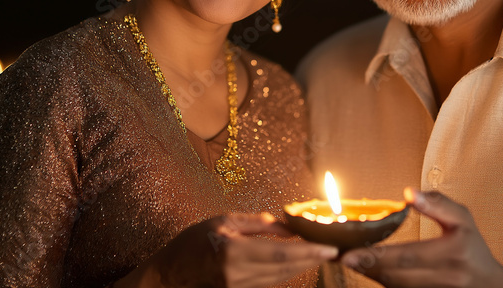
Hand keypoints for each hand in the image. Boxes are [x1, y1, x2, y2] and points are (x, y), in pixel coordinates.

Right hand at [118, 212, 337, 287]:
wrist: (169, 273)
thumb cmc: (192, 242)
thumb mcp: (223, 222)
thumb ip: (256, 224)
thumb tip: (286, 225)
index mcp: (233, 253)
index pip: (280, 254)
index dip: (307, 252)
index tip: (329, 248)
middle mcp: (237, 275)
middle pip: (284, 270)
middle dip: (311, 260)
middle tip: (333, 252)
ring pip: (279, 279)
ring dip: (301, 267)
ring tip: (320, 255)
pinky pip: (268, 283)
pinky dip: (285, 272)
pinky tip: (297, 263)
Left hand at [340, 189, 502, 287]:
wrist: (491, 286)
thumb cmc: (474, 249)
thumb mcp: (464, 220)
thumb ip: (438, 204)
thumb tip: (409, 193)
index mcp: (452, 254)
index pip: (408, 256)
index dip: (377, 256)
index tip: (350, 252)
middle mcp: (444, 278)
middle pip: (396, 276)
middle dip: (366, 266)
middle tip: (340, 255)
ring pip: (395, 286)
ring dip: (370, 275)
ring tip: (350, 260)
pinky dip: (382, 281)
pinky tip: (368, 270)